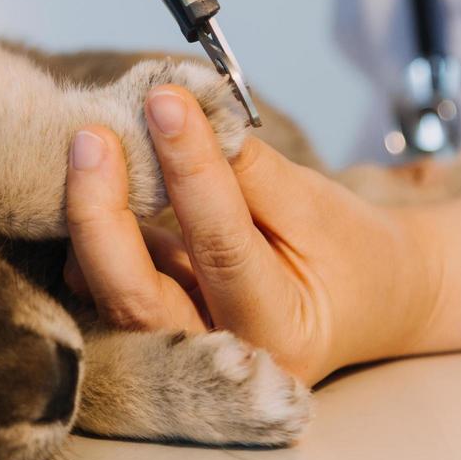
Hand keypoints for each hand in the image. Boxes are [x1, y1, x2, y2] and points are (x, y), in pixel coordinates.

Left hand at [63, 85, 432, 384]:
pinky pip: (112, 286)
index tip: (165, 102)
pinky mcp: (159, 329)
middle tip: (92, 138)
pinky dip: (100, 234)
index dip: (188, 170)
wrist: (370, 297)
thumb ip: (249, 169)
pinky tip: (100, 179)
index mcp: (282, 331)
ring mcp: (184, 353)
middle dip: (102, 214)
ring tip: (90, 146)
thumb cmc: (351, 251)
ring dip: (91, 221)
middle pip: (138, 298)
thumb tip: (184, 114)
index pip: (221, 246)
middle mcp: (222, 357)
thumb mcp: (317, 204)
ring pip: (113, 296)